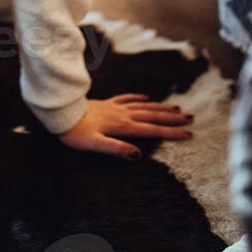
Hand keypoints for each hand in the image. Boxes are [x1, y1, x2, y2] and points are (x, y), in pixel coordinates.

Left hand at [57, 94, 192, 159]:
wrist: (61, 114)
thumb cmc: (76, 133)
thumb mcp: (94, 145)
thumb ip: (116, 148)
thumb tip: (138, 154)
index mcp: (122, 126)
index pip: (152, 130)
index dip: (171, 133)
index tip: (188, 134)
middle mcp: (122, 114)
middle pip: (152, 116)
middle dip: (172, 118)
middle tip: (191, 118)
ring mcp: (115, 107)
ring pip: (143, 106)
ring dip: (160, 107)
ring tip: (176, 108)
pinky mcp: (107, 104)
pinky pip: (127, 98)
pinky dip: (139, 98)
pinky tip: (146, 97)